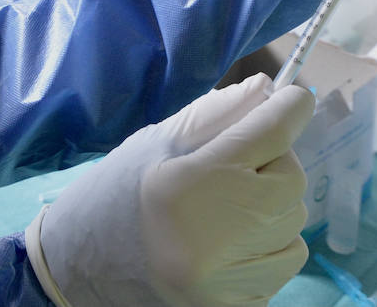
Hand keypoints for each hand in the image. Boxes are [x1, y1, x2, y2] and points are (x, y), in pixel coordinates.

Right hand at [28, 74, 313, 306]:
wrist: (82, 267)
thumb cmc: (114, 195)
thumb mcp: (154, 143)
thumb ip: (214, 115)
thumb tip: (268, 90)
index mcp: (189, 185)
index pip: (270, 134)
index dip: (289, 107)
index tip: (293, 96)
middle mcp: (216, 237)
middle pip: (291, 179)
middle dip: (274, 162)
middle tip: (236, 163)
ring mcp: (231, 280)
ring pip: (294, 222)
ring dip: (272, 205)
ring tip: (225, 208)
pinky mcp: (241, 306)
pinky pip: (286, 260)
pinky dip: (269, 242)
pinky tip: (228, 240)